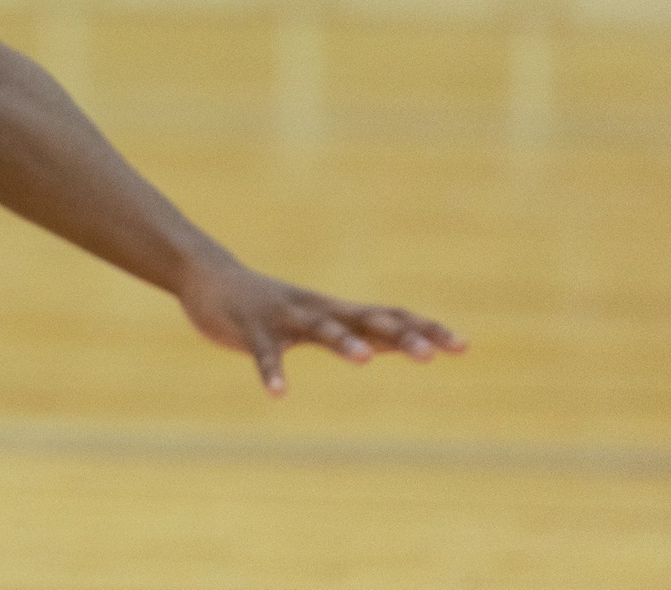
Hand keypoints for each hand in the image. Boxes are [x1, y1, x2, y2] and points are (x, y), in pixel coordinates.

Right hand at [176, 257, 467, 396]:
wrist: (208, 277)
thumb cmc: (271, 304)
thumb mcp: (321, 318)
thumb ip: (361, 330)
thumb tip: (409, 343)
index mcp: (337, 311)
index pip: (391, 316)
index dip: (425, 328)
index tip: (462, 346)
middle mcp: (318, 309)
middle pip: (365, 319)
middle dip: (398, 336)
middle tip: (430, 355)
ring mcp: (285, 316)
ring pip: (320, 328)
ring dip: (343, 342)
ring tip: (365, 360)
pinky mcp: (252, 327)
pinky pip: (264, 351)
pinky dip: (272, 370)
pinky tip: (279, 392)